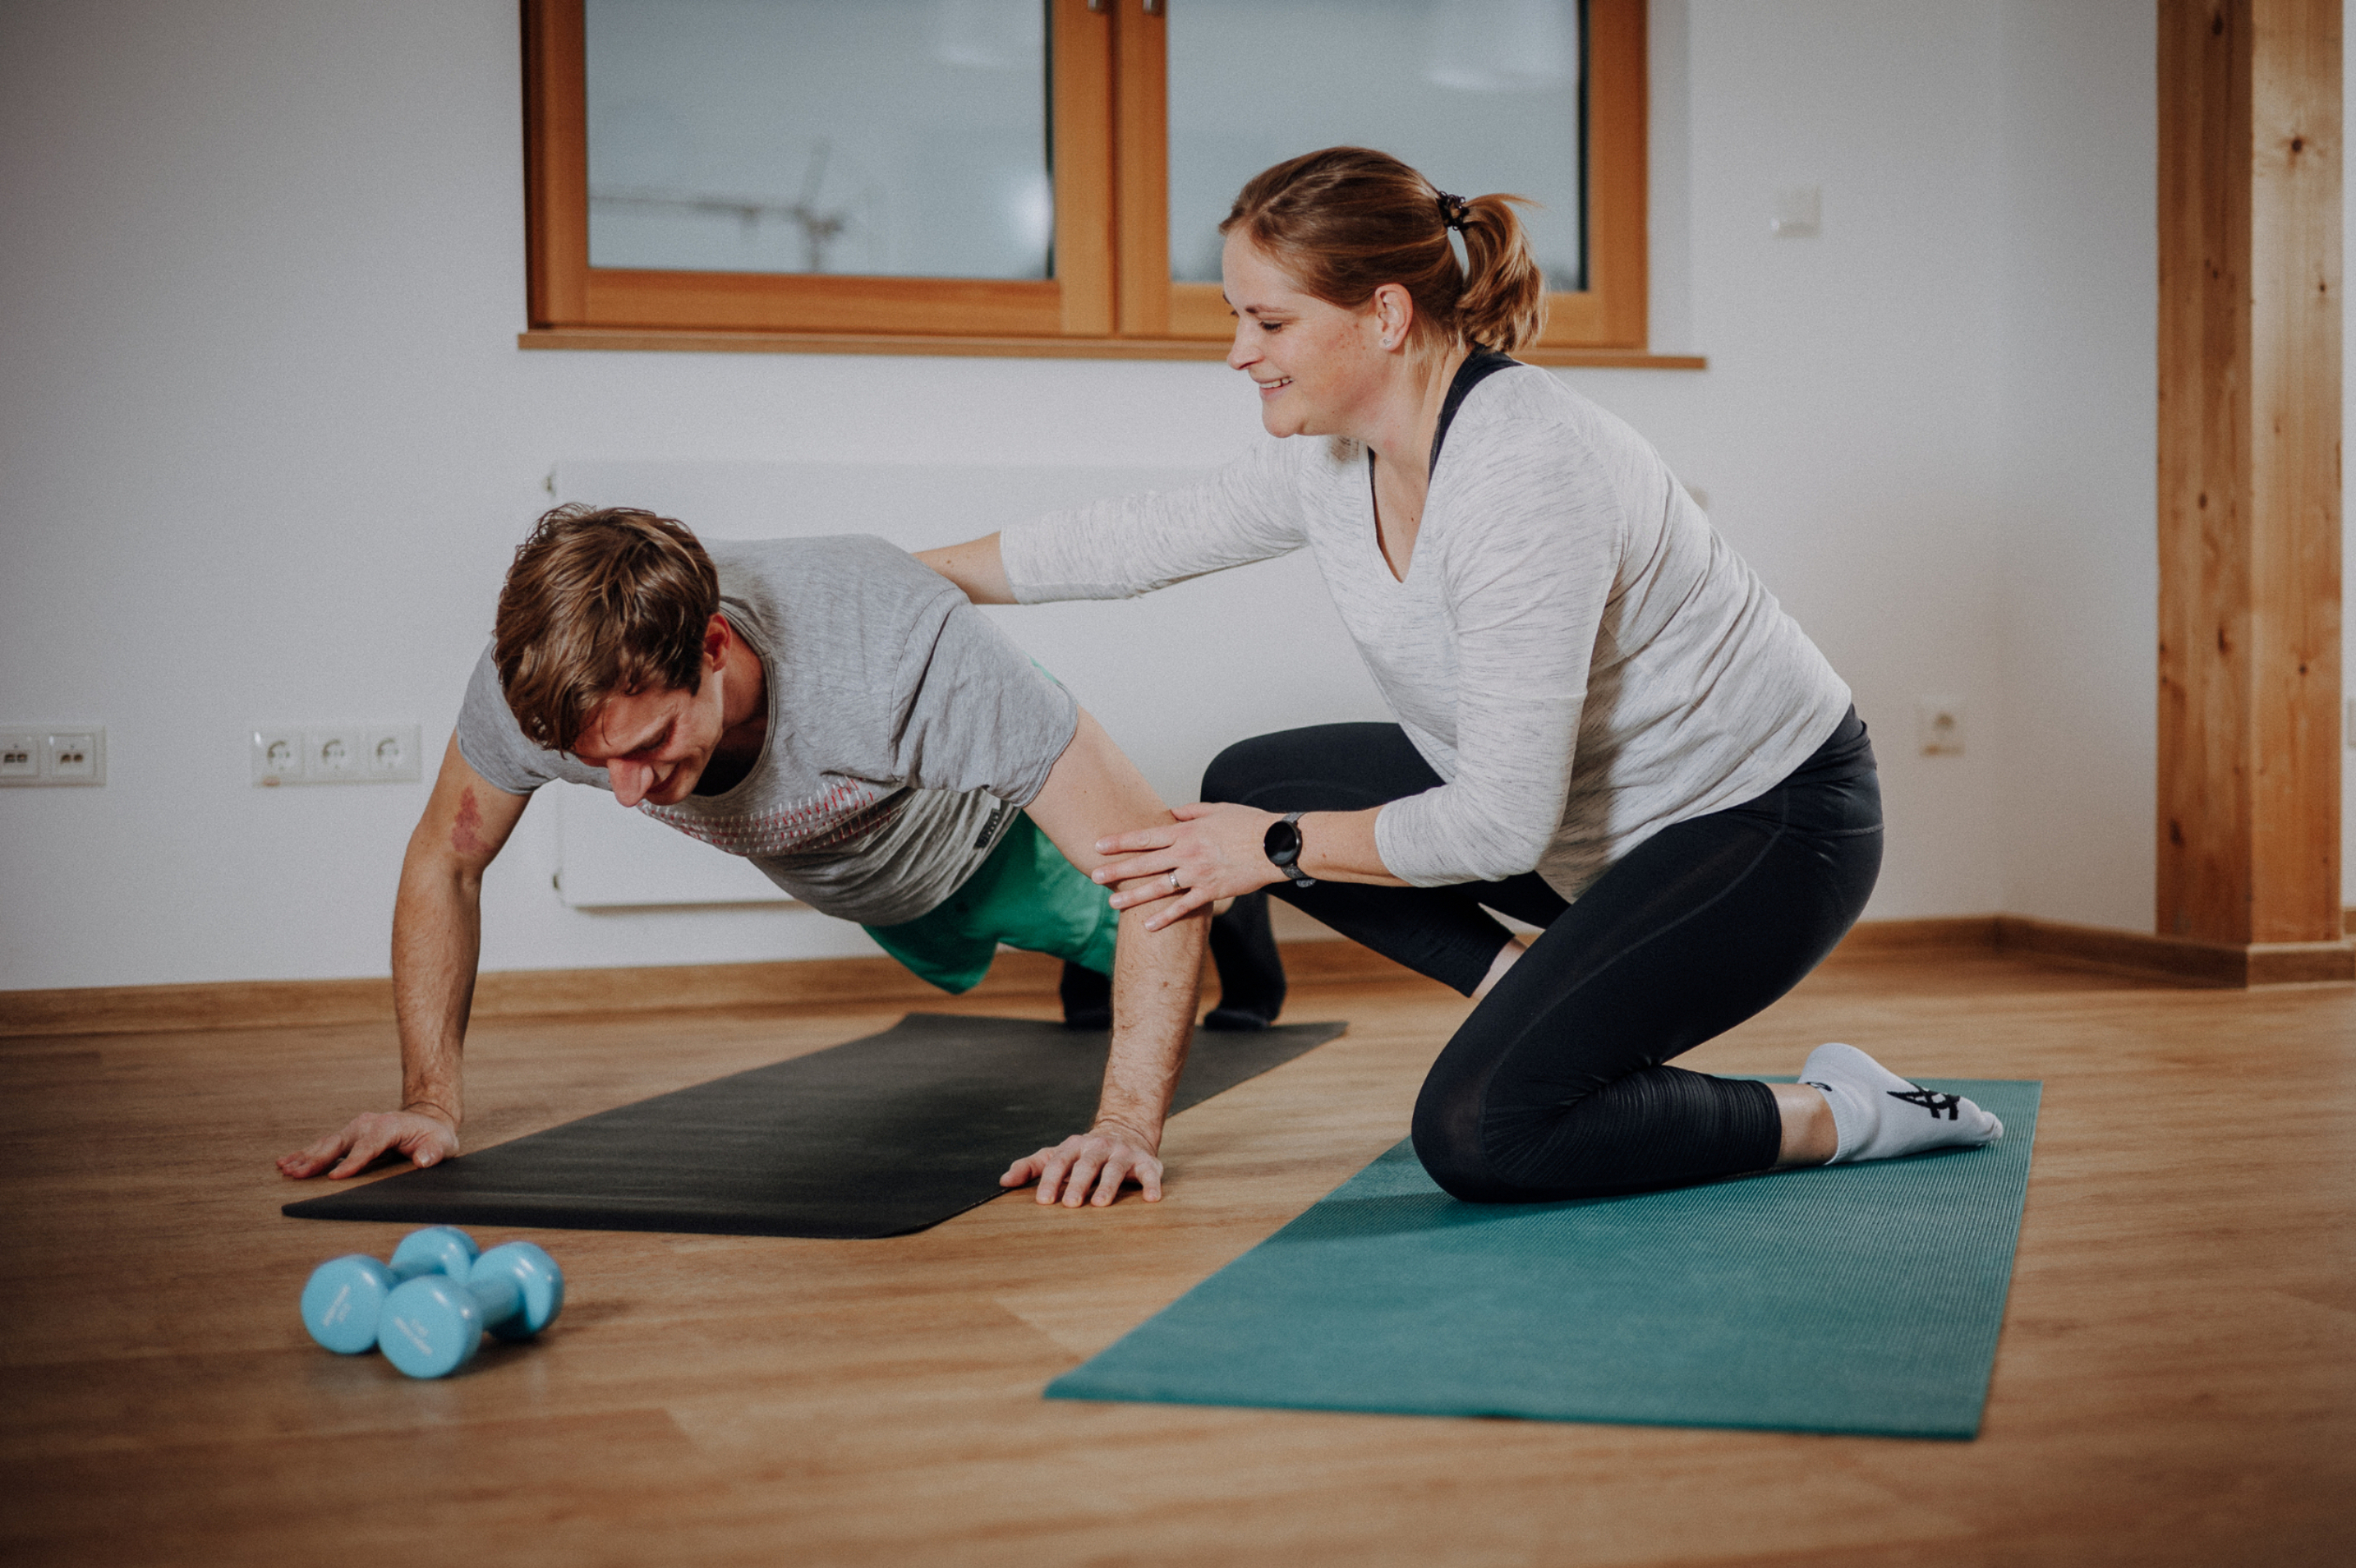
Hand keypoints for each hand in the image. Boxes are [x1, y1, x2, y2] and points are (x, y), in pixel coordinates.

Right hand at [278, 1107, 459, 1179]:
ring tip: (285, 1169)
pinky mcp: (349, 1135)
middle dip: (318, 1158)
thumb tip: (424, 1161)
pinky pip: (325, 1144)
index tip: (335, 1177)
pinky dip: (306, 1153)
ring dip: (305, 1156)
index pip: (369, 1145)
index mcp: (389, 1126)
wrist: (428, 1120)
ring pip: (327, 1143)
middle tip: (297, 1173)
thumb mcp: (443, 1144)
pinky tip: (287, 1161)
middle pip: (340, 1143)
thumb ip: (434, 1152)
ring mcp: (356, 1128)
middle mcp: (368, 1124)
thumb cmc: (435, 1137)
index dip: (352, 1161)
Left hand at [1000, 1121, 1164, 1206]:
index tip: (1043, 1201)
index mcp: (1074, 1146)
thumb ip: (1031, 1167)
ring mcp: (1122, 1153)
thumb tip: (1003, 1181)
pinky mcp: (1146, 1162)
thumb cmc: (1083, 1153)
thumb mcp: (1056, 1155)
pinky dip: (1152, 1184)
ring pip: (1114, 1168)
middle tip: (1070, 1204)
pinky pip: (1149, 1173)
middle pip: (1086, 1165)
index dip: (1051, 1181)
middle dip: (1078, 1184)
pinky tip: (1152, 1198)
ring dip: (1107, 1185)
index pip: (1059, 1162)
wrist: (1125, 1131)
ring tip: (1101, 1204)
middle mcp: (1098, 1147)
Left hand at [1091, 801, 1282, 930]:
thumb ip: (1190, 812)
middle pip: (1145, 862)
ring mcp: (1198, 874)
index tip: (1099, 845)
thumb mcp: (1217, 809)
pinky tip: (1148, 925)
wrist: (1275, 844)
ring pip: (1159, 887)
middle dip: (1117, 870)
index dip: (1120, 841)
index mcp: (1187, 831)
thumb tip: (1170, 811)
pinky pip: (1183, 907)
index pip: (1146, 836)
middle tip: (1094, 876)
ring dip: (1134, 896)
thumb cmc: (1248, 824)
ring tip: (1112, 902)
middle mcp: (1187, 853)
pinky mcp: (1211, 892)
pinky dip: (1165, 917)